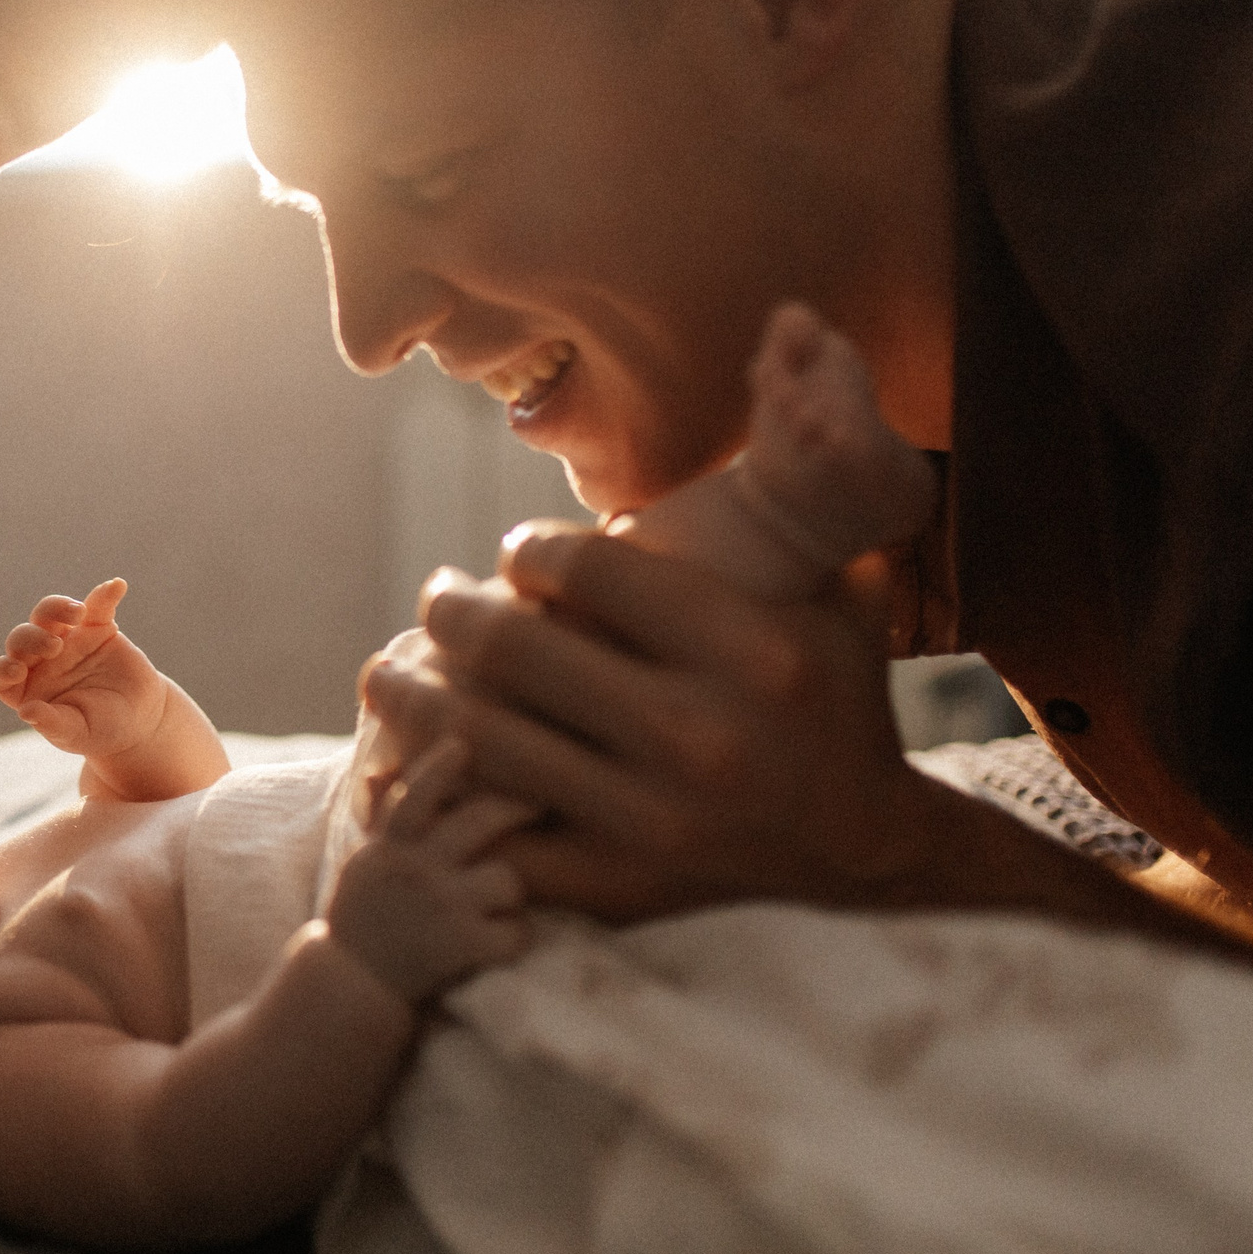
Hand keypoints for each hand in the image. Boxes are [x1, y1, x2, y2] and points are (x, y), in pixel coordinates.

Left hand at [0, 580, 230, 801]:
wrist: (139, 719)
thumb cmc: (100, 730)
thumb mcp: (77, 733)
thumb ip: (53, 724)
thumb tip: (26, 711)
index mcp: (27, 688)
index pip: (4, 673)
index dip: (5, 668)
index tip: (18, 668)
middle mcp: (41, 660)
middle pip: (23, 638)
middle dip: (33, 638)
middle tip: (54, 646)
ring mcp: (68, 639)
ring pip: (49, 613)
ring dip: (58, 608)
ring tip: (78, 613)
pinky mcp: (96, 627)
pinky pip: (97, 605)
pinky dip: (105, 594)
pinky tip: (116, 587)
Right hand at [324, 744, 534, 1002]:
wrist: (352, 981)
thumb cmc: (363, 915)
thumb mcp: (364, 861)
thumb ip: (381, 819)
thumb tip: (376, 770)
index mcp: (391, 847)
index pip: (416, 794)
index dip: (440, 767)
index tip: (462, 745)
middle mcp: (417, 870)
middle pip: (479, 822)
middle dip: (516, 807)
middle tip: (539, 803)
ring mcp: (442, 908)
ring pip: (507, 878)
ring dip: (510, 889)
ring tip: (503, 900)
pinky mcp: (462, 947)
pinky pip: (516, 933)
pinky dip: (517, 937)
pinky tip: (507, 939)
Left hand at [366, 527, 952, 921]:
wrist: (867, 852)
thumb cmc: (834, 698)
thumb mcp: (833, 593)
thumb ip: (783, 509)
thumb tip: (775, 367)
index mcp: (752, 652)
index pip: (588, 571)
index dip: (529, 551)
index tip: (515, 553)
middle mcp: (700, 737)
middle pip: (516, 650)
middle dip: (451, 613)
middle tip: (435, 597)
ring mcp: (652, 820)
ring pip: (482, 739)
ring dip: (411, 697)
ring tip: (385, 669)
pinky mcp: (619, 886)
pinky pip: (494, 835)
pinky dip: (439, 799)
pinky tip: (404, 764)